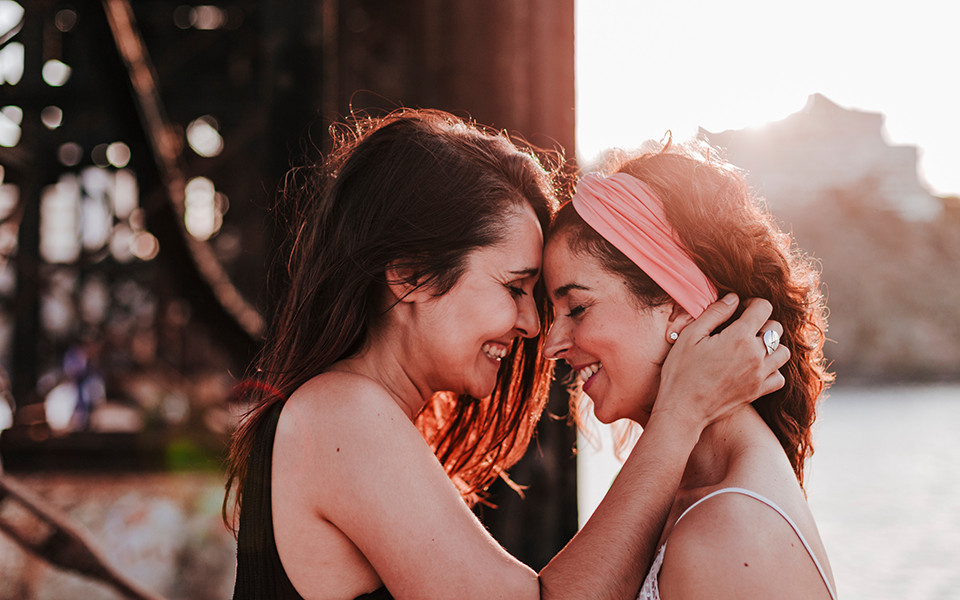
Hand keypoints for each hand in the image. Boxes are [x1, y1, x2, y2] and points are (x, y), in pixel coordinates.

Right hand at [652, 294, 789, 431]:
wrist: (683, 408)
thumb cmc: (681, 370)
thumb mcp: (690, 335)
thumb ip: (715, 313)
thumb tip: (733, 299)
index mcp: (738, 336)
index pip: (763, 308)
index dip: (753, 303)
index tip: (741, 308)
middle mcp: (755, 355)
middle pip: (776, 328)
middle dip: (762, 322)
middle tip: (744, 327)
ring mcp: (759, 375)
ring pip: (783, 352)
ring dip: (772, 346)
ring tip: (753, 347)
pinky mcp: (758, 391)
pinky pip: (779, 377)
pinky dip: (773, 370)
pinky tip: (756, 367)